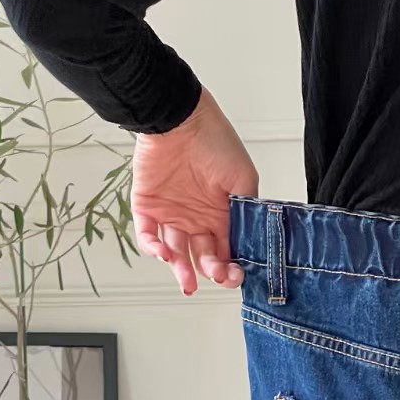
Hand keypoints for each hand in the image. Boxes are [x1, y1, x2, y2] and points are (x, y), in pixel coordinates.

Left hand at [131, 88, 257, 294]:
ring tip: (187, 281)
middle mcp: (198, 218)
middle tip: (215, 276)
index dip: (231, 267)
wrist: (180, 118)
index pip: (228, 251)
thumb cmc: (215, 141)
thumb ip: (247, 213)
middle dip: (210, 272)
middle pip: (203, 256)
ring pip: (176, 252)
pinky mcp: (147, 206)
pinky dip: (153, 248)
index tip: (234, 275)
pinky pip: (148, 235)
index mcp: (223, 214)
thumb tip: (252, 243)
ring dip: (182, 269)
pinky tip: (163, 254)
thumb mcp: (244, 180)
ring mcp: (172, 213)